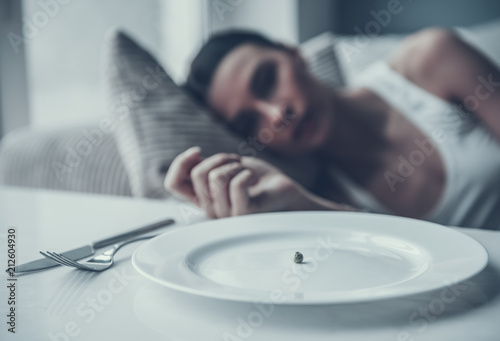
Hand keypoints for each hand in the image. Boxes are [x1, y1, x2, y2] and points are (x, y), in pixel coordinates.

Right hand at [164, 147, 326, 218]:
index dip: (180, 163)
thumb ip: (208, 165)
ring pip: (215, 177)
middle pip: (197, 175)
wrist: (287, 193)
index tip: (197, 151)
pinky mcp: (243, 213)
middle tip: (237, 162)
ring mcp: (226, 215)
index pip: (173, 185)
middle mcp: (210, 210)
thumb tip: (191, 157)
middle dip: (219, 158)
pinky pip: (235, 183)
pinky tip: (254, 178)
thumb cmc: (260, 180)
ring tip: (247, 172)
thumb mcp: (229, 166)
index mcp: (203, 199)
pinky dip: (247, 172)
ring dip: (235, 165)